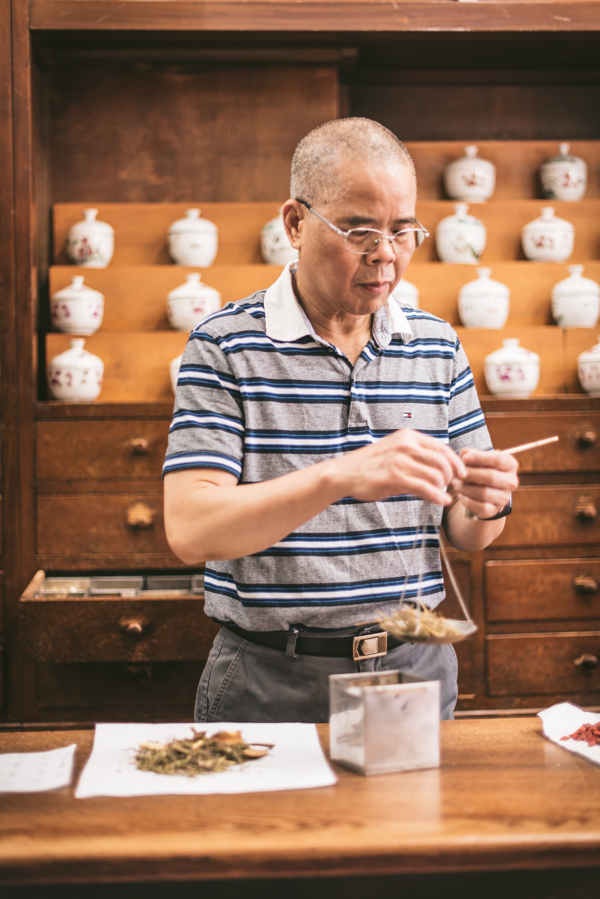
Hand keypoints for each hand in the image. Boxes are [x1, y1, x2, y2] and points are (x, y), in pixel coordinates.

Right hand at [333, 429, 467, 505]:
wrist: (345, 473)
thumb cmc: (371, 465)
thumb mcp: (395, 450)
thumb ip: (416, 454)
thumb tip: (440, 466)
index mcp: (408, 436)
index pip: (442, 447)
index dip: (455, 462)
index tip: (461, 474)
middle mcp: (406, 445)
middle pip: (442, 462)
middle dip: (451, 477)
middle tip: (450, 487)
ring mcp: (400, 460)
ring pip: (436, 475)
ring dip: (443, 488)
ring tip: (442, 495)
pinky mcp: (395, 477)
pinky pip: (425, 488)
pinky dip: (437, 496)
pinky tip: (441, 501)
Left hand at [451, 448, 518, 519]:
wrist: (484, 491)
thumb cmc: (481, 469)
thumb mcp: (478, 459)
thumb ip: (471, 454)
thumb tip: (464, 454)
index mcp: (510, 465)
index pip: (498, 460)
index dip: (480, 458)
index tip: (464, 458)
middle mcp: (511, 481)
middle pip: (491, 477)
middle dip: (471, 474)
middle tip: (458, 473)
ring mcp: (504, 497)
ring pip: (484, 493)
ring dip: (466, 487)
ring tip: (455, 482)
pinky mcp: (495, 509)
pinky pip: (480, 507)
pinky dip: (467, 500)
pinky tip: (460, 494)